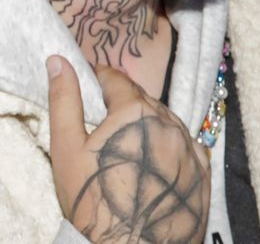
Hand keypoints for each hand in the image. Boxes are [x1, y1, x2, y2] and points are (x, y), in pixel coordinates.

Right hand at [47, 57, 209, 243]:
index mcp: (136, 111)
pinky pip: (188, 147)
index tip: (89, 88)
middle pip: (143, 100)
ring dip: (148, 126)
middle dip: (122, 105)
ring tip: (127, 149)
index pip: (116, 79)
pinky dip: (172, 147)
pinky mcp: (203, 176)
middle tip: (103, 125)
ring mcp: (190, 151)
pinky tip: (156, 163)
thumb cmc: (92, 200)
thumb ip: (64, 98)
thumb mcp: (67, 147)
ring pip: (166, 123)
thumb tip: (57, 59)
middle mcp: (170, 124)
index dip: (98, 80)